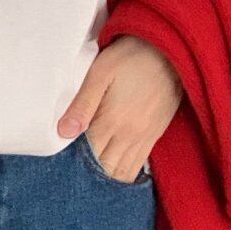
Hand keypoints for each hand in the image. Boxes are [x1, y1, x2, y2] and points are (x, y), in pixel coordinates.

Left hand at [57, 36, 182, 182]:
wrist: (169, 50)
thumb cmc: (130, 57)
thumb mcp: (100, 73)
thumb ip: (82, 105)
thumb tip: (63, 133)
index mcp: (113, 121)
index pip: (89, 156)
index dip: (74, 164)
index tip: (62, 165)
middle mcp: (131, 135)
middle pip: (106, 170)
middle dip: (89, 176)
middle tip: (72, 175)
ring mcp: (145, 137)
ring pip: (124, 172)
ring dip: (108, 178)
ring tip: (91, 178)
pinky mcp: (155, 134)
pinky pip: (139, 164)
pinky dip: (125, 173)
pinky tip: (113, 172)